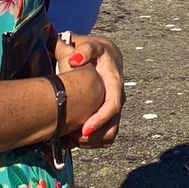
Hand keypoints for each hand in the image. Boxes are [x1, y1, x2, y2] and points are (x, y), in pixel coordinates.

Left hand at [58, 33, 123, 147]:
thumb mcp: (90, 45)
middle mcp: (117, 98)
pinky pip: (104, 135)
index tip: (85, 130)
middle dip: (93, 138)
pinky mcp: (108, 114)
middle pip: (112, 126)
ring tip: (71, 140)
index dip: (100, 120)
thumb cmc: (93, 50)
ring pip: (109, 134)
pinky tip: (74, 138)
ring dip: (92, 142)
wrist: (103, 54)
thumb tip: (75, 59)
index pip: (113, 105)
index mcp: (115, 83)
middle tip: (72, 140)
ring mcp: (113, 108)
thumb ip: (84, 49)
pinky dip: (91, 141)